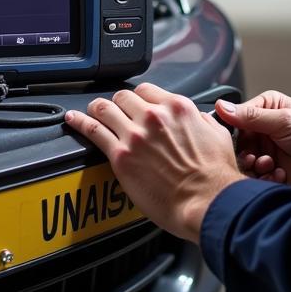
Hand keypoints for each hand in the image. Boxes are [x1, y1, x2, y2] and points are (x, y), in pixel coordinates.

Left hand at [64, 83, 246, 242]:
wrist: (207, 201)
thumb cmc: (215, 177)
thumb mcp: (217, 135)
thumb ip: (201, 120)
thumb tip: (195, 117)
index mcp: (177, 108)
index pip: (147, 90)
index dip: (139, 97)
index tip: (136, 104)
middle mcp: (154, 117)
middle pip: (123, 96)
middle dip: (118, 102)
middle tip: (114, 110)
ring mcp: (135, 135)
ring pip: (104, 108)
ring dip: (96, 108)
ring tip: (90, 110)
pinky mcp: (121, 156)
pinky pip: (93, 131)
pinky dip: (80, 122)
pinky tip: (73, 119)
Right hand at [215, 91, 290, 185]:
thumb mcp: (282, 120)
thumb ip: (250, 115)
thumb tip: (222, 107)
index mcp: (266, 108)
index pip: (237, 118)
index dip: (236, 132)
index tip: (239, 142)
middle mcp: (264, 128)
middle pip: (239, 142)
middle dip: (247, 153)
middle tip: (255, 158)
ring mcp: (268, 149)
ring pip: (246, 161)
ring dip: (257, 166)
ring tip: (269, 166)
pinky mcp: (271, 169)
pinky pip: (256, 175)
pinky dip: (264, 177)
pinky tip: (278, 174)